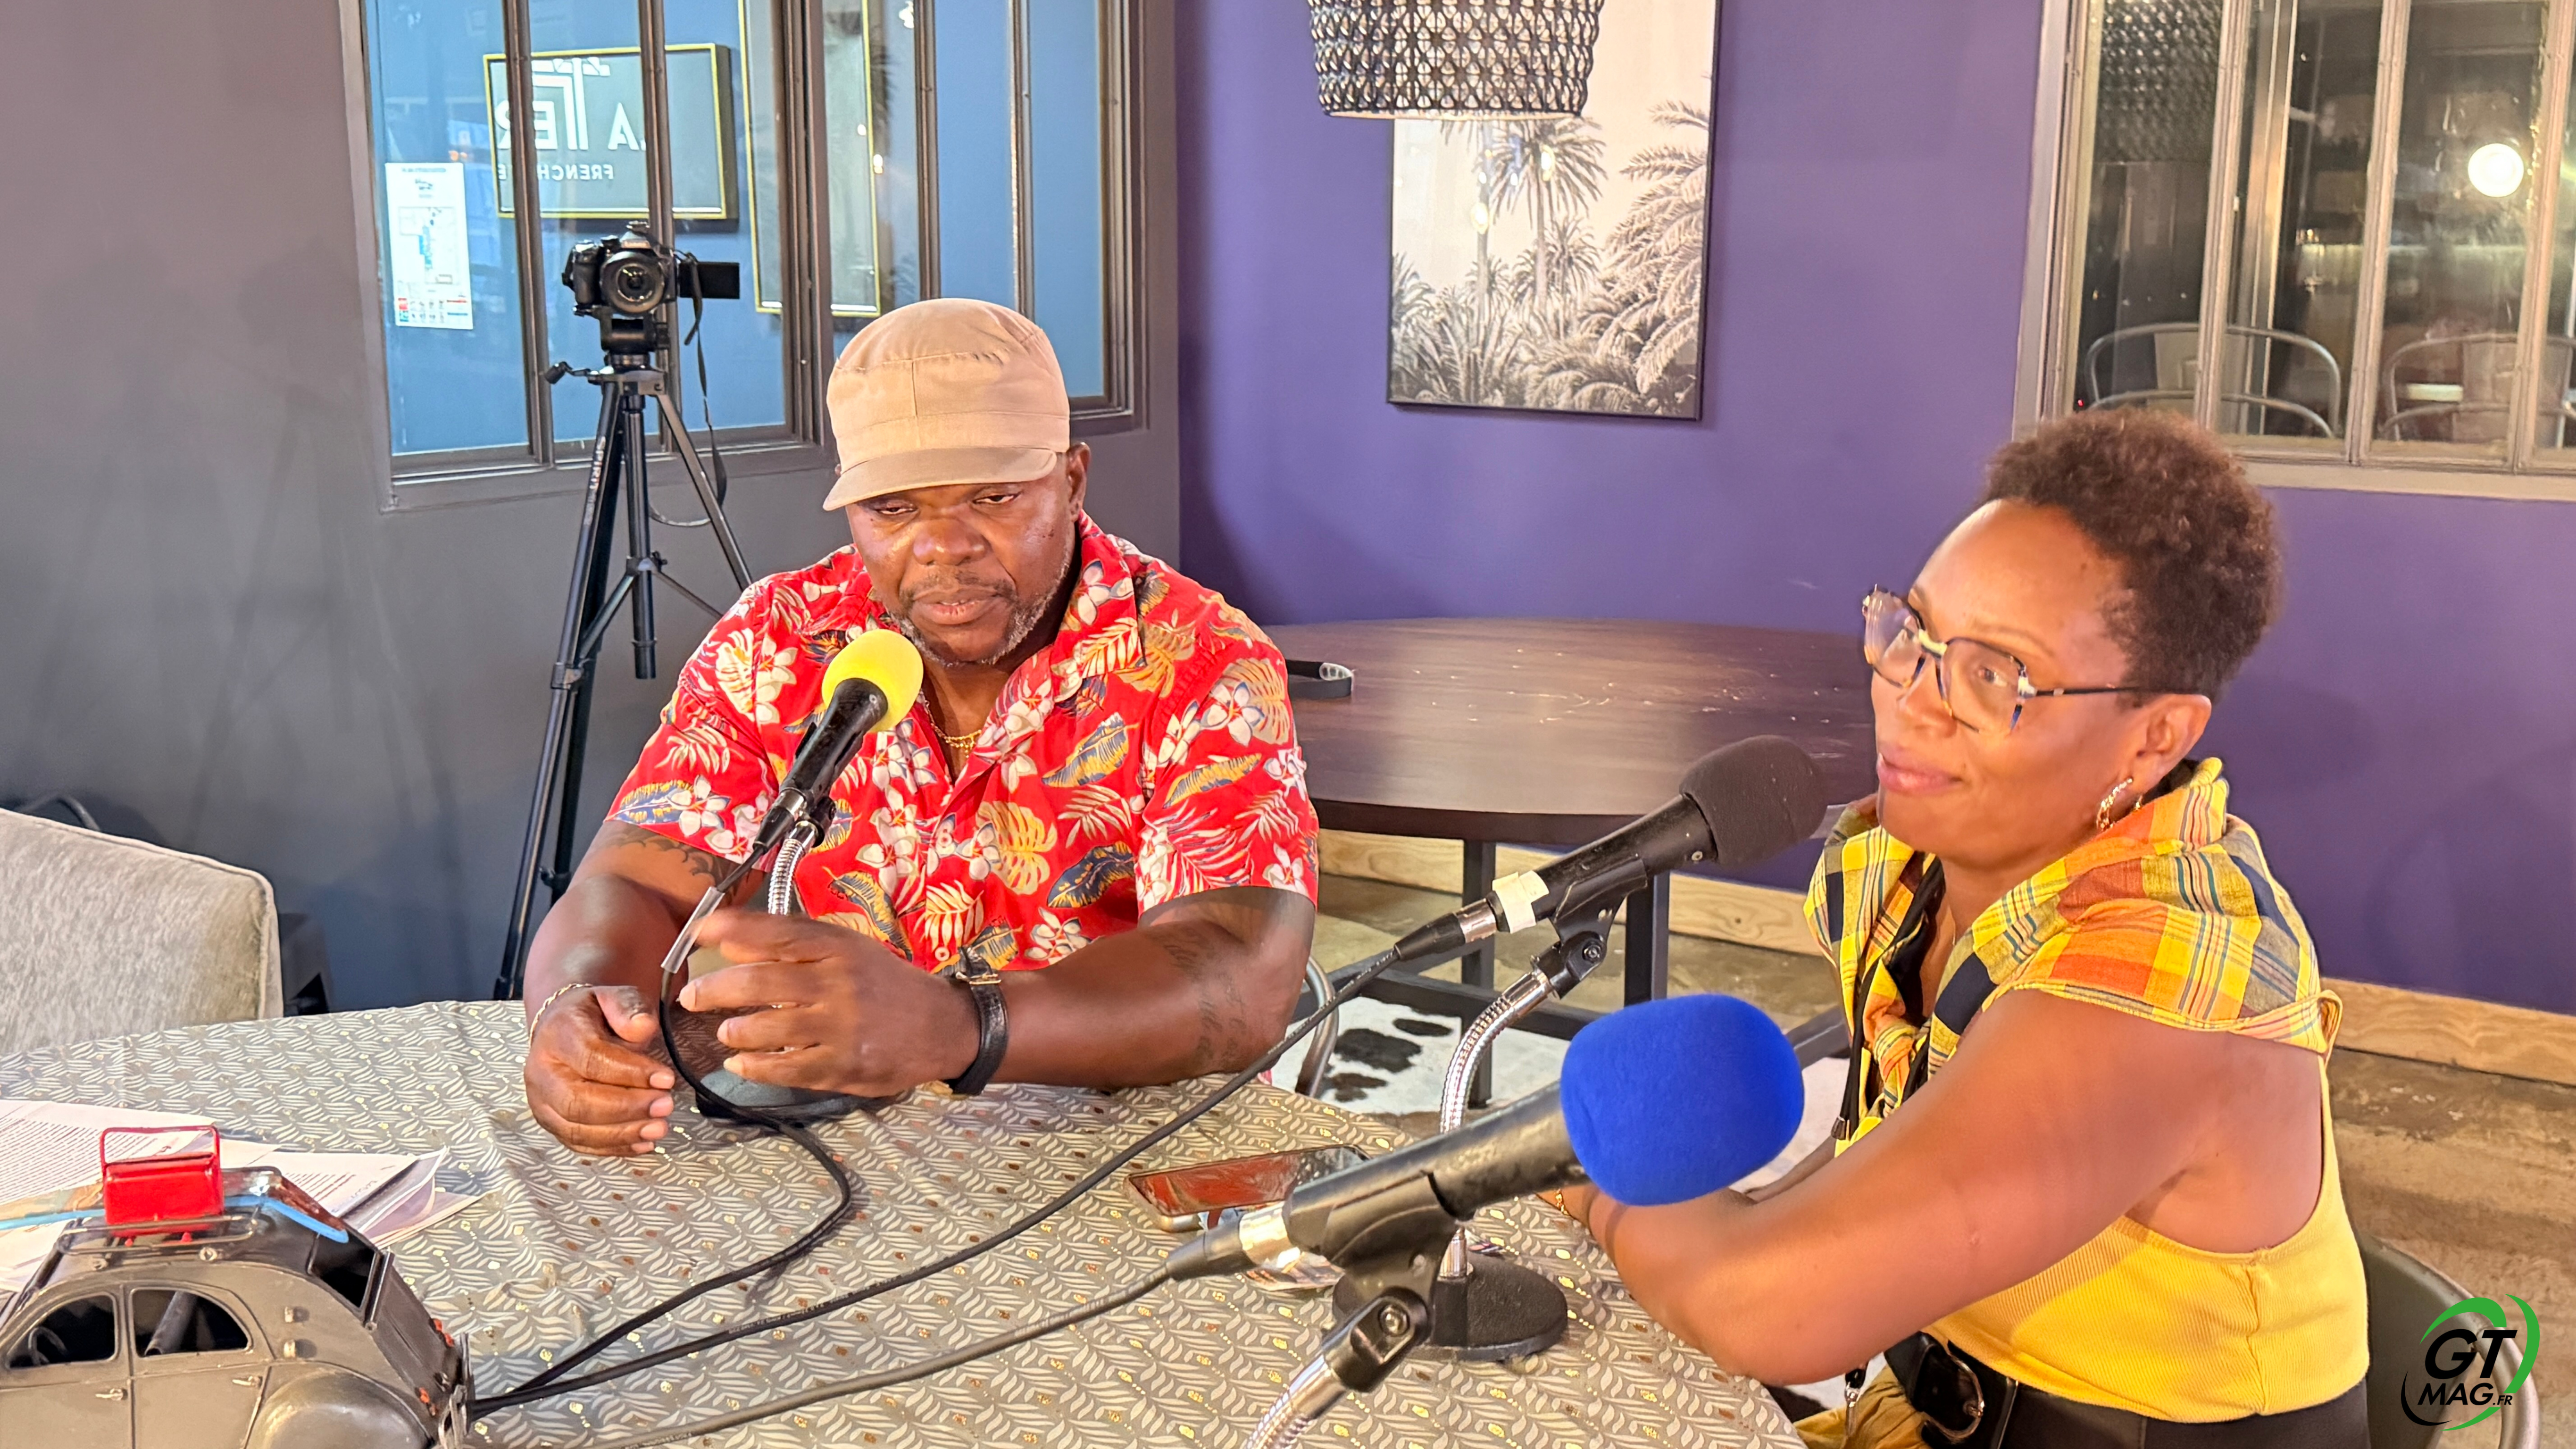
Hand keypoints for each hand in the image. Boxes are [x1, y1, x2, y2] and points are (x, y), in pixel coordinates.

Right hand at [524, 985, 676, 1154]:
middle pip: (579, 1101)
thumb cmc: (594, 1015)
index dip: (630, 1072)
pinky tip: (642, 1144)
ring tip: (660, 1128)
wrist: (561, 1029)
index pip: (591, 1058)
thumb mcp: (613, 996)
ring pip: (577, 1129)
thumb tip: (642, 1028)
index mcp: (556, 1034)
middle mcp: (541, 1072)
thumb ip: (628, 1007)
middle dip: (627, 1108)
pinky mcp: (551, 1123)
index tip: (666, 1079)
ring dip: (622, 1133)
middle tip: (666, 1106)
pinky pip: (578, 1144)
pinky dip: (612, 1148)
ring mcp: (542, 1102)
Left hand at [679, 909, 980, 1095]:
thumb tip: (732, 940)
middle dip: (714, 990)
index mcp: (840, 949)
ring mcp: (841, 1028)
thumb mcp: (850, 950)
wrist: (944, 1028)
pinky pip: (784, 1069)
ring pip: (766, 1030)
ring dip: (734, 1031)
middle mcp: (838, 984)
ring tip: (725, 1032)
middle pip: (759, 983)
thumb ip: (797, 942)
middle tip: (691, 996)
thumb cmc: (888, 985)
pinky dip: (754, 1067)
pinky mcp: (843, 1067)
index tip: (698, 933)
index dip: (731, 931)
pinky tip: (740, 1063)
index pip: (775, 934)